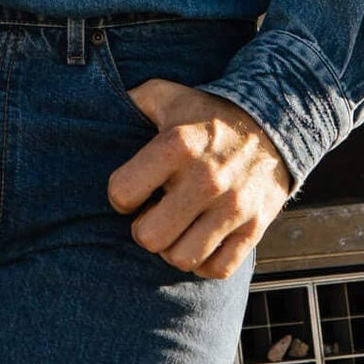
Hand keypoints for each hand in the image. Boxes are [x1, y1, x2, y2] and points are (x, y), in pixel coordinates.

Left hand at [106, 80, 292, 280]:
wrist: (273, 122)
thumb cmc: (206, 114)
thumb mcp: (165, 95)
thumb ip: (129, 101)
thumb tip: (90, 107)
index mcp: (177, 145)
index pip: (122, 193)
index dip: (120, 196)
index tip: (132, 191)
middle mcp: (205, 179)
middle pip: (150, 237)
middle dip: (144, 229)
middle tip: (153, 214)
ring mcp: (233, 206)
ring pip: (182, 258)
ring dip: (173, 248)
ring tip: (177, 228)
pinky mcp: (254, 227)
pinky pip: (217, 269)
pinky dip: (204, 263)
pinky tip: (200, 240)